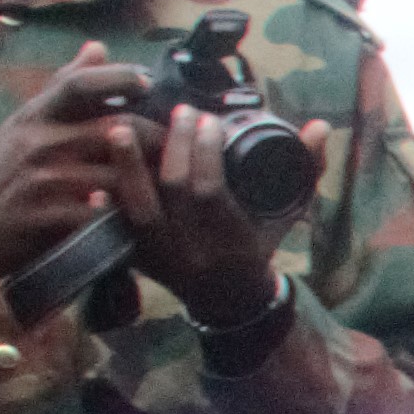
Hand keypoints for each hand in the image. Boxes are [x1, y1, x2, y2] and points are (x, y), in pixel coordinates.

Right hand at [0, 43, 153, 311]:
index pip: (78, 84)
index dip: (118, 78)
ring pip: (119, 173)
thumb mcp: (29, 124)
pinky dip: (129, 212)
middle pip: (117, 129)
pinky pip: (105, 213)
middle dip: (158, 137)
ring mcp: (44, 181)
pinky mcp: (50, 218)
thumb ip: (65, 87)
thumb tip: (99, 47)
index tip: (148, 81)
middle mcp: (38, 142)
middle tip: (182, 145)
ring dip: (152, 179)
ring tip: (177, 181)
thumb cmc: (12, 172)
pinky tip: (149, 214)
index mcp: (36, 116)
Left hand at [113, 99, 290, 330]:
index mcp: (233, 240)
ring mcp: (164, 258)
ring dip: (127, 169)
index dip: (206, 153)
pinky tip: (92, 188)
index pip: (212, 191)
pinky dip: (104, 213)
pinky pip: (117, 236)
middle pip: (175, 192)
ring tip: (119, 127)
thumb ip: (305, 170)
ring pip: (140, 211)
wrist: (232, 301)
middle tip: (179, 112)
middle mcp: (196, 250)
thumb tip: (321, 126)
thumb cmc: (259, 246)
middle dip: (174, 146)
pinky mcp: (141, 261)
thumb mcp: (287, 214)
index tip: (208, 119)